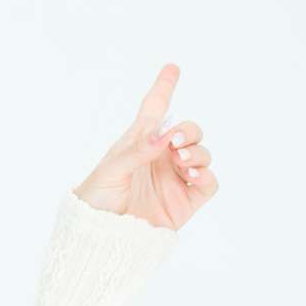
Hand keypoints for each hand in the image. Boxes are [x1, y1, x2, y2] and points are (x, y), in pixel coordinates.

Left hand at [73, 63, 216, 230]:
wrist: (100, 237)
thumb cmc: (97, 199)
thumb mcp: (111, 170)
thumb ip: (139, 151)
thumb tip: (165, 135)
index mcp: (138, 143)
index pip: (155, 110)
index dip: (164, 87)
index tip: (172, 68)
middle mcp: (160, 157)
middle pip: (188, 131)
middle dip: (189, 131)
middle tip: (175, 142)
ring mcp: (175, 179)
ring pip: (202, 154)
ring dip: (197, 152)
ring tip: (181, 162)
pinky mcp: (186, 202)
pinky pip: (208, 183)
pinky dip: (206, 175)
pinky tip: (191, 175)